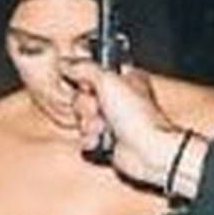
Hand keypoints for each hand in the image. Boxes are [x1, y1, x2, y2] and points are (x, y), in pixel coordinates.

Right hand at [64, 60, 198, 188]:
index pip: (93, 72)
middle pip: (83, 96)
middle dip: (85, 106)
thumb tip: (67, 63)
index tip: (86, 84)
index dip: (85, 79)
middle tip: (98, 109)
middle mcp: (118, 99)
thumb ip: (85, 68)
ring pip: (83, 118)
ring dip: (88, 124)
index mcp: (124, 78)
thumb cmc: (138, 116)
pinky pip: (86, 137)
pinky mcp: (107, 140)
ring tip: (103, 127)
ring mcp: (113, 120)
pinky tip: (102, 140)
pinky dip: (91, 140)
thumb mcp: (107, 80)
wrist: (146, 151)